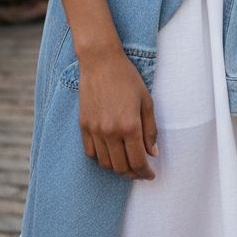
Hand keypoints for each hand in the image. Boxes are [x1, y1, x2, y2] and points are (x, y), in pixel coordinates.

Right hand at [78, 48, 157, 179]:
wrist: (101, 61)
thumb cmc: (127, 78)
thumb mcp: (146, 101)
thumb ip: (150, 130)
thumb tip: (152, 154)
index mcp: (130, 126)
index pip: (138, 162)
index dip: (145, 173)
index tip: (150, 174)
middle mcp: (111, 132)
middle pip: (121, 167)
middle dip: (133, 174)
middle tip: (140, 171)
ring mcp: (95, 130)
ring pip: (105, 164)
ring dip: (117, 168)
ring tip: (126, 163)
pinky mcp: (83, 125)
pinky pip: (90, 153)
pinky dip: (101, 158)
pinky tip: (110, 153)